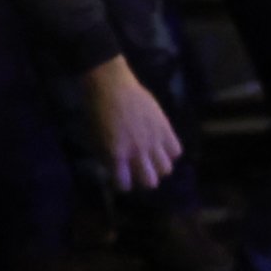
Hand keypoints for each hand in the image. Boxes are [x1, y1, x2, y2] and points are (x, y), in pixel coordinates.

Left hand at [81, 58, 183, 192]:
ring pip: (166, 169)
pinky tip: (161, 144)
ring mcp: (153, 139)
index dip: (122, 183)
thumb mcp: (95, 139)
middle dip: (144, 179)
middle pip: (151, 182)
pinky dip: (169, 151)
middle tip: (138, 169)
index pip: (124, 185)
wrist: (111, 85)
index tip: (121, 177)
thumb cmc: (97, 111)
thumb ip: (107, 157)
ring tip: (152, 158)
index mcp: (116, 155)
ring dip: (158, 166)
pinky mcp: (164, 127)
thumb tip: (116, 169)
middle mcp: (137, 151)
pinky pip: (176, 150)